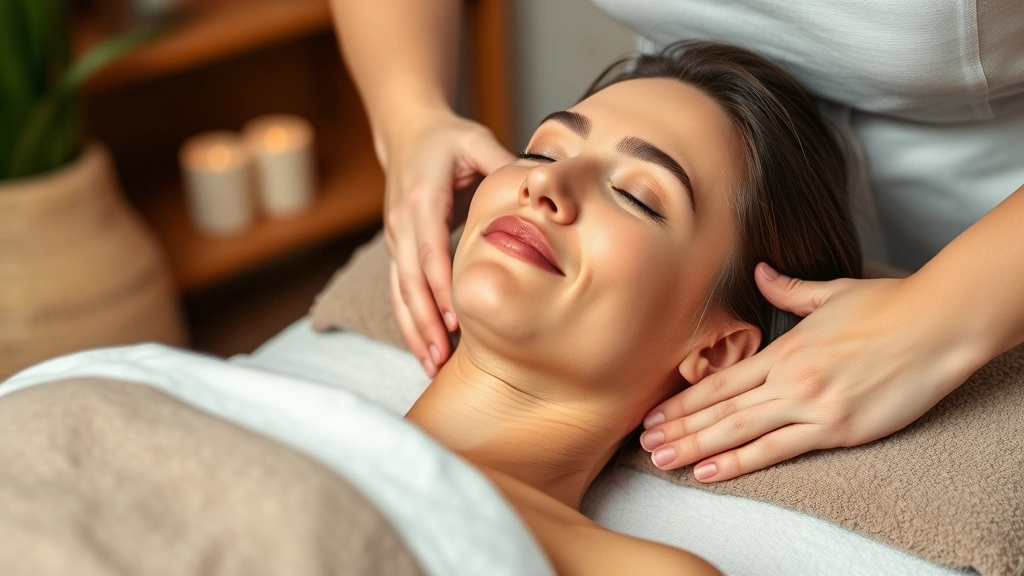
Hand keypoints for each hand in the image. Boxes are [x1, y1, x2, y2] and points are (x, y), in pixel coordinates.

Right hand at [381, 110, 514, 376]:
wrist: (407, 133)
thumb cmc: (448, 139)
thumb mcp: (477, 141)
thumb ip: (504, 164)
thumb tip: (541, 186)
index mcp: (423, 198)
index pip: (429, 249)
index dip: (440, 285)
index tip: (456, 320)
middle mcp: (402, 222)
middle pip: (409, 280)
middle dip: (425, 321)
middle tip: (442, 357)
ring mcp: (395, 238)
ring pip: (400, 292)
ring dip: (414, 329)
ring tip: (431, 364)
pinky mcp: (396, 249)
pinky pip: (399, 291)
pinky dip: (410, 321)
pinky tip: (424, 348)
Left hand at [638, 263, 979, 481]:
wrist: (936, 325)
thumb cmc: (889, 307)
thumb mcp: (831, 292)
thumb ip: (788, 289)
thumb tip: (762, 272)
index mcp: (784, 350)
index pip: (720, 382)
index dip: (683, 401)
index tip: (655, 414)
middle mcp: (788, 380)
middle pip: (719, 410)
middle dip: (679, 429)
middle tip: (644, 444)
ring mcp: (811, 406)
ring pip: (739, 432)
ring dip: (696, 448)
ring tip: (664, 460)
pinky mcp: (836, 429)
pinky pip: (778, 450)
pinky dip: (740, 463)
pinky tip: (710, 471)